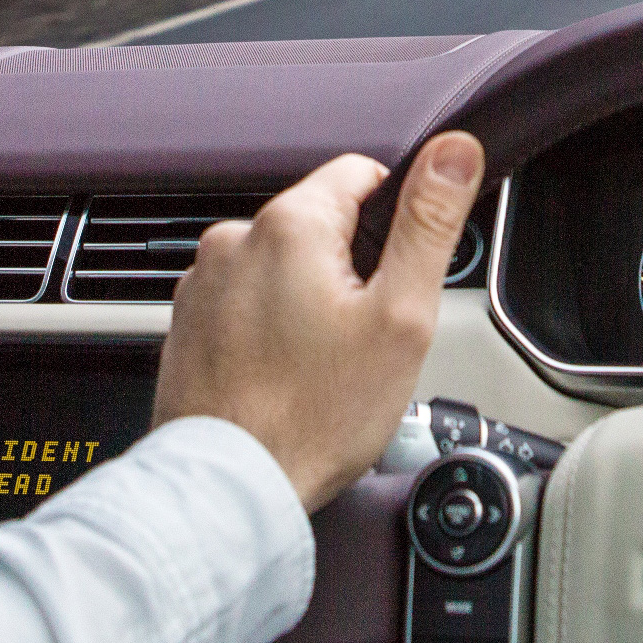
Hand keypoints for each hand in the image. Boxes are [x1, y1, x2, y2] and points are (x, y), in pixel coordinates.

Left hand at [154, 133, 485, 509]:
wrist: (231, 490)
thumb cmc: (313, 417)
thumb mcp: (400, 317)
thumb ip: (429, 224)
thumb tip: (454, 152)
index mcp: (290, 225)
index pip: (363, 174)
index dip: (396, 224)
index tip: (396, 278)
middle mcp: (234, 241)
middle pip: (321, 226)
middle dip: (350, 271)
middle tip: (362, 337)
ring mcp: (203, 284)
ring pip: (282, 268)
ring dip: (306, 300)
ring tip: (319, 366)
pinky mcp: (187, 324)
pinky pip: (246, 304)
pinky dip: (269, 330)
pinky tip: (283, 377)